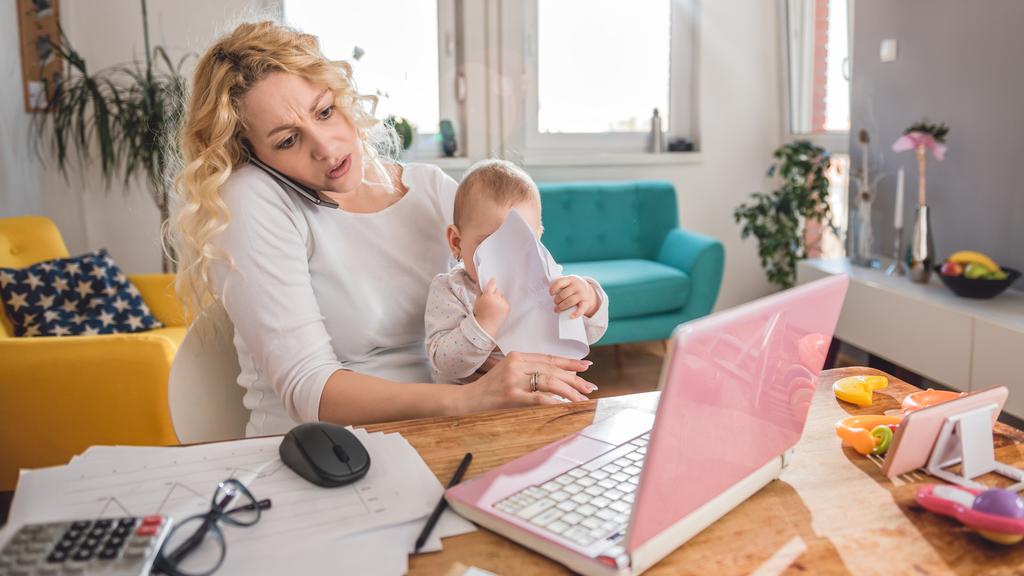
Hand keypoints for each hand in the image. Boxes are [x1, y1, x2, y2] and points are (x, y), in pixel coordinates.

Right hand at [459, 352, 596, 411]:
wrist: (467, 400)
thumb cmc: (490, 388)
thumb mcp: (508, 372)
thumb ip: (528, 371)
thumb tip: (556, 378)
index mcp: (517, 356)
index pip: (549, 358)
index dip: (569, 362)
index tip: (586, 366)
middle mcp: (516, 364)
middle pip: (552, 370)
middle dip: (574, 379)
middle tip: (589, 387)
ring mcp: (513, 380)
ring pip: (549, 382)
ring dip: (569, 391)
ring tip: (581, 398)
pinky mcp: (511, 396)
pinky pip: (539, 398)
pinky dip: (554, 402)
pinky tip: (565, 405)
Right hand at [474, 279, 509, 337]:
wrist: (486, 325)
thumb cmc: (480, 313)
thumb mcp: (477, 300)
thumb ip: (479, 290)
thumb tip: (479, 280)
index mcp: (488, 296)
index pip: (492, 284)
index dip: (492, 282)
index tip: (492, 281)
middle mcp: (496, 299)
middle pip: (497, 290)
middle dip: (494, 293)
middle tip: (489, 300)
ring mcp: (503, 303)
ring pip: (502, 296)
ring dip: (499, 299)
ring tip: (493, 306)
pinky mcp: (507, 308)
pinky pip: (505, 302)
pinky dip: (502, 304)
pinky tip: (497, 309)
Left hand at [550, 275, 599, 318]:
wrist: (586, 289)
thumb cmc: (571, 287)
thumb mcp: (567, 283)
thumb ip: (559, 287)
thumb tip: (551, 296)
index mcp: (570, 279)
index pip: (559, 283)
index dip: (553, 289)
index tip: (551, 294)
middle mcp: (577, 285)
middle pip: (564, 294)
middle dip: (557, 300)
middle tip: (555, 303)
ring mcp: (582, 294)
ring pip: (570, 301)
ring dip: (562, 307)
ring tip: (557, 309)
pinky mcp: (586, 302)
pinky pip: (581, 309)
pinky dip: (576, 314)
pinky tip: (570, 316)